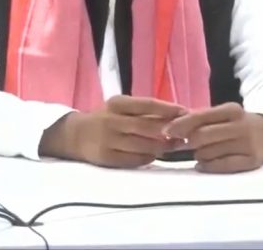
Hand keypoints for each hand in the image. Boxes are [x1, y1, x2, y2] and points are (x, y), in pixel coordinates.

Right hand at [57, 95, 187, 167]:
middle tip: (185, 136)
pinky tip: (153, 155)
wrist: (76, 135)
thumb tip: (178, 115)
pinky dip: (148, 158)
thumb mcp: (120, 109)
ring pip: (143, 146)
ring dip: (162, 147)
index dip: (168, 109)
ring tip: (173, 147)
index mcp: (117, 103)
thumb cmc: (106, 120)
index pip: (147, 104)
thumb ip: (144, 112)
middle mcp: (111, 120)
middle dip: (169, 132)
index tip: (186, 113)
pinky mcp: (107, 157)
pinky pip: (135, 160)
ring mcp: (108, 140)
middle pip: (147, 127)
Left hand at [163, 103, 262, 172]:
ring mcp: (248, 144)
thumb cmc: (239, 124)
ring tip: (200, 153)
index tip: (165, 132)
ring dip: (198, 155)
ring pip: (208, 153)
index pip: (199, 117)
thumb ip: (199, 118)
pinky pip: (221, 166)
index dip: (179, 125)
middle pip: (201, 136)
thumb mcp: (223, 115)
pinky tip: (202, 165)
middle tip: (180, 145)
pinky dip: (207, 166)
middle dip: (187, 142)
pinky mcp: (253, 161)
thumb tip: (169, 127)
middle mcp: (241, 125)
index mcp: (231, 110)